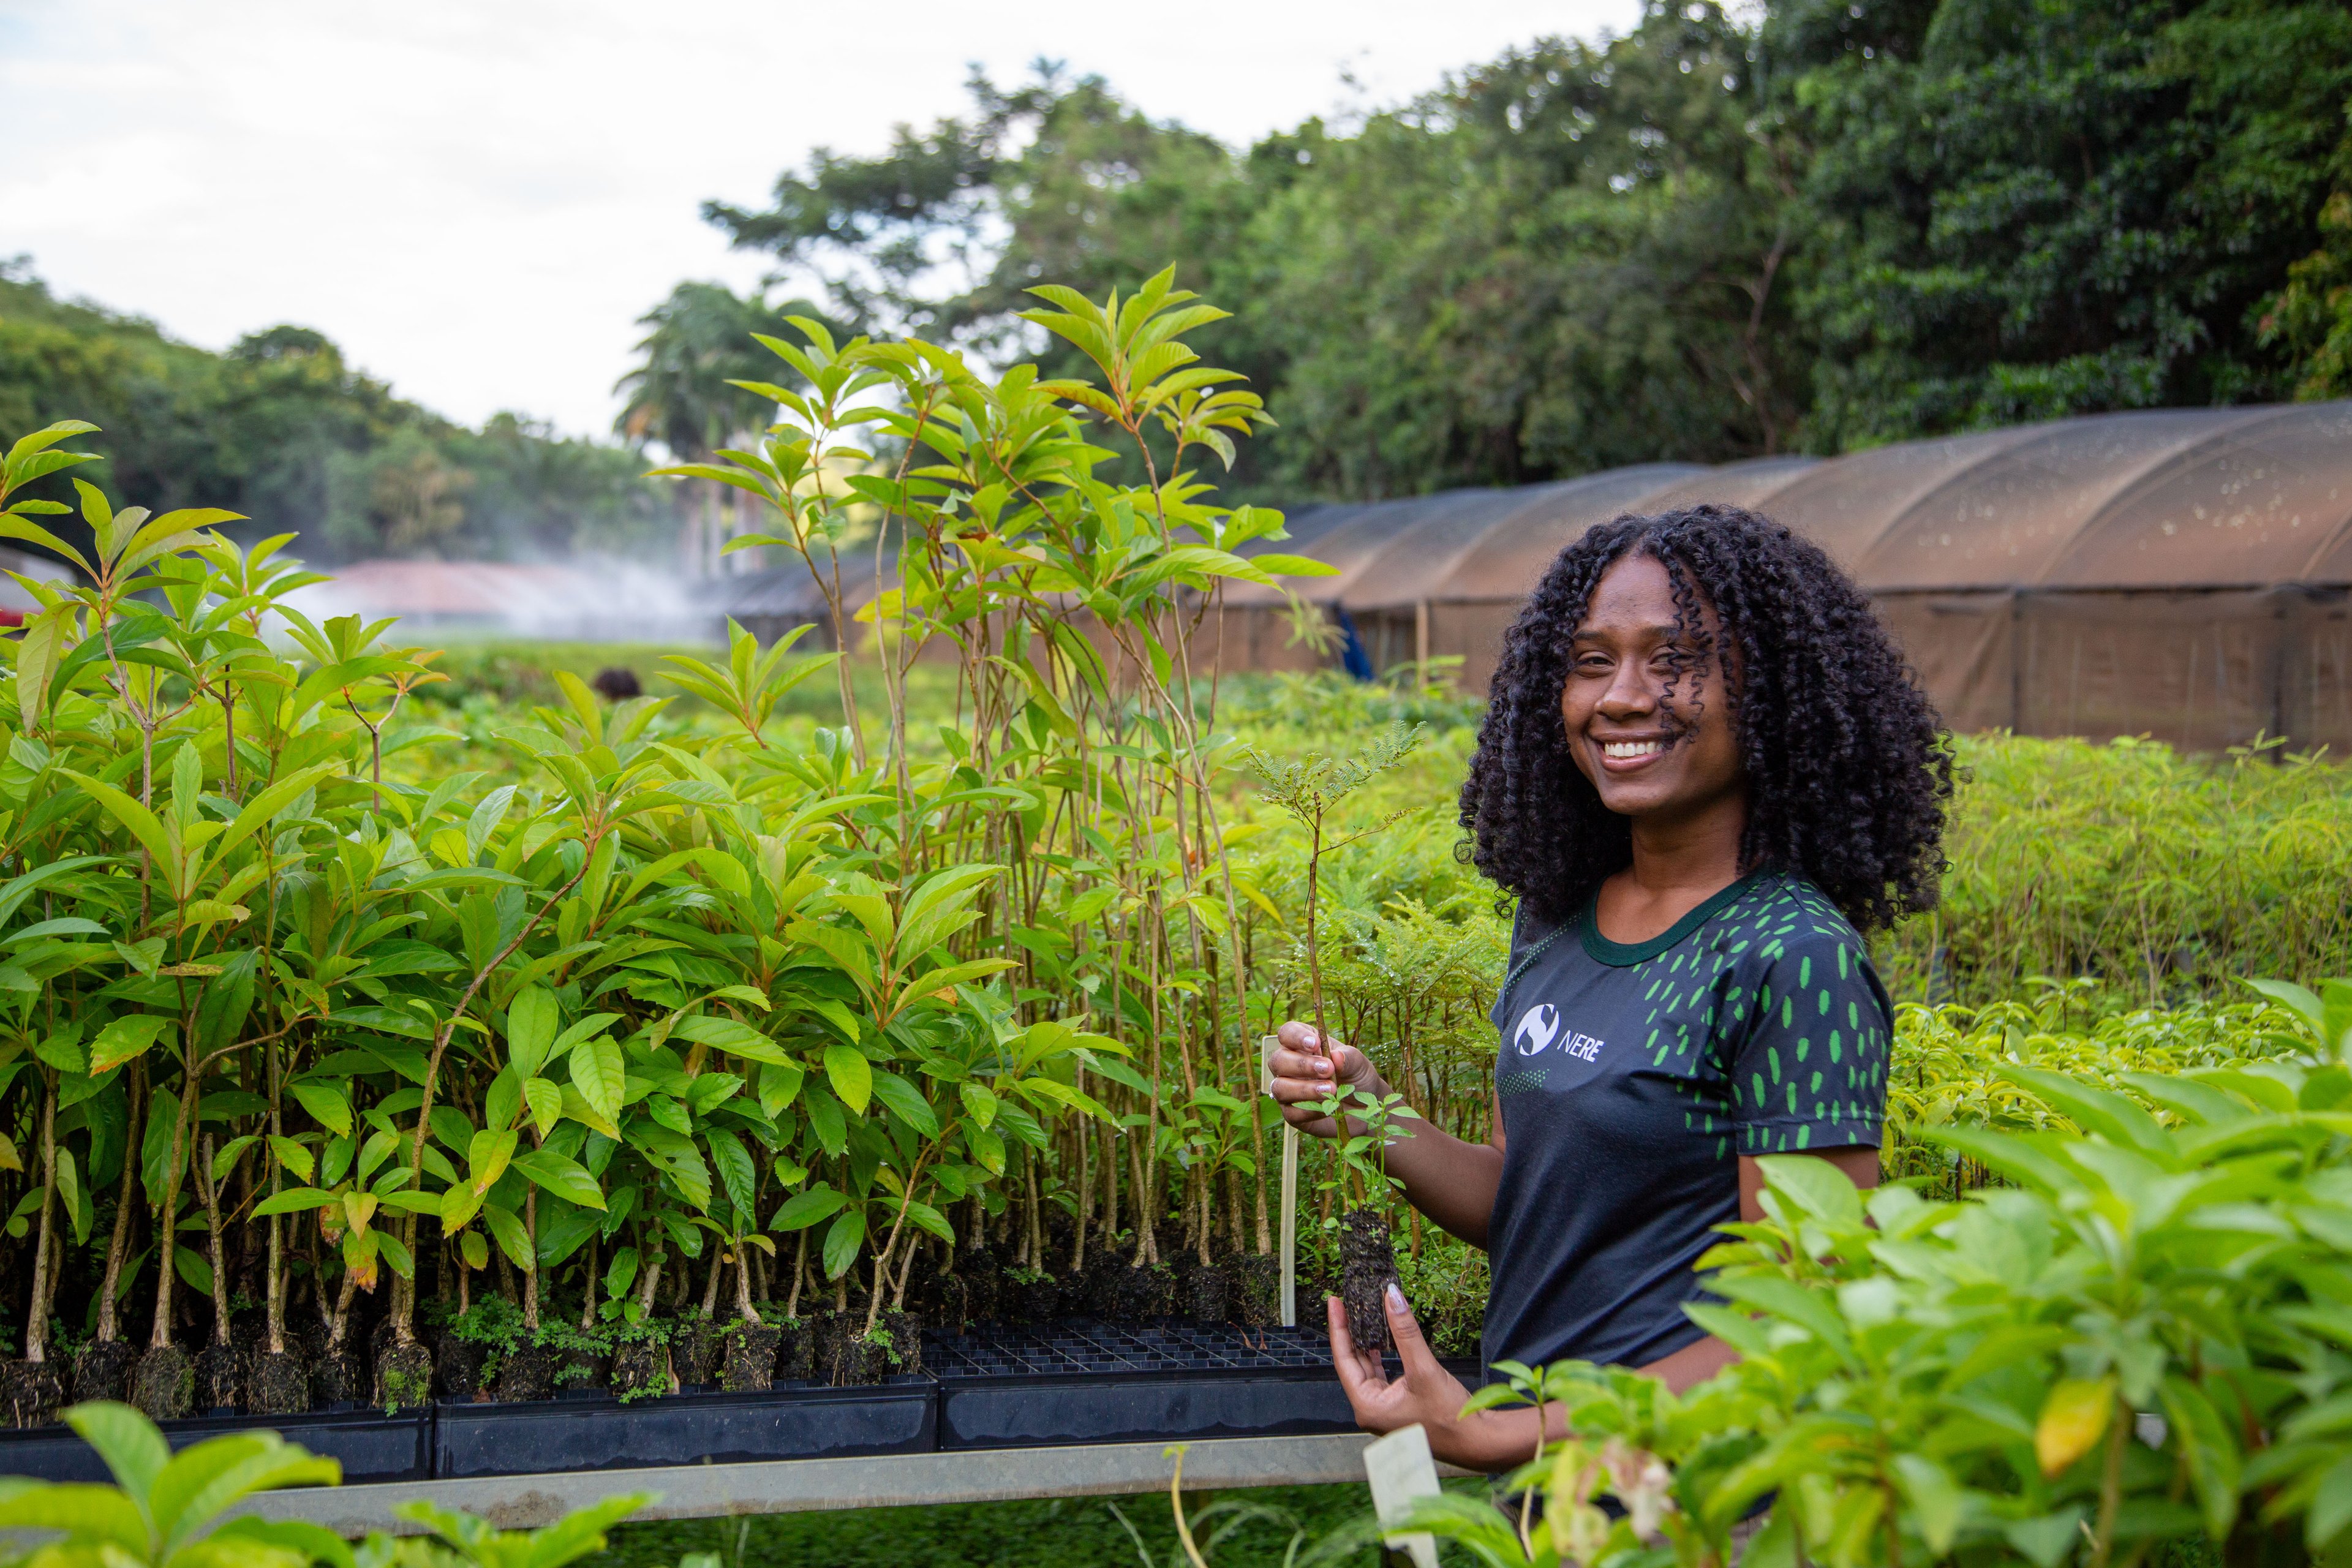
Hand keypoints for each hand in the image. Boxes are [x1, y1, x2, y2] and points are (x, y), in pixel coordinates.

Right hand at [1267, 1020, 1386, 1137]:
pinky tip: (1329, 1107)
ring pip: (1279, 1087)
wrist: (1365, 1109)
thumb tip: (1336, 1057)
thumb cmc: (1357, 1078)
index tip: (1315, 1044)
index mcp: (1302, 1045)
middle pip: (1278, 1061)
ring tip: (1332, 1089)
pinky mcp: (1292, 1114)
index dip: (1296, 1037)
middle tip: (1328, 1069)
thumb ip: (1349, 1058)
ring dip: (1304, 1089)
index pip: (1287, 1033)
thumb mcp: (1359, 1064)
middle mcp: (1290, 1066)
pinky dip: (1311, 1110)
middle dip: (1301, 1065)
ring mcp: (1288, 1091)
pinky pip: (1291, 1113)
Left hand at [1328, 1283, 1530, 1472]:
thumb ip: (1405, 1332)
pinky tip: (1380, 1341)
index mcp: (1367, 1406)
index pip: (1343, 1359)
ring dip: (1366, 1343)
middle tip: (1346, 1302)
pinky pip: (1382, 1375)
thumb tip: (1391, 1296)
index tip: (1335, 1302)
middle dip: (1350, 1332)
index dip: (1339, 1328)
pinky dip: (1381, 1355)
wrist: (1477, 1442)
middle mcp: (1370, 1410)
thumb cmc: (1450, 1416)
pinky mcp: (1398, 1406)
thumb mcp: (1423, 1368)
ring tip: (1362, 1315)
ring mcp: (1384, 1409)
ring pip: (1368, 1368)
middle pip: (1352, 1363)